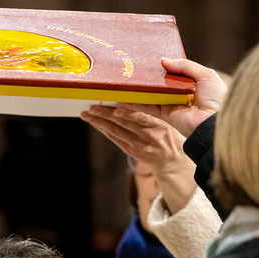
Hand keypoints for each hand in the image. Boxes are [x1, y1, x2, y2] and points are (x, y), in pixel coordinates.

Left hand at [81, 105, 198, 213]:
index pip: (141, 117)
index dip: (127, 111)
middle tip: (91, 108)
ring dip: (99, 123)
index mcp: (159, 125)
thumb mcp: (166, 121)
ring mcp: (139, 146)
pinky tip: (96, 124)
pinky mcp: (133, 152)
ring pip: (116, 132)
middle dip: (105, 115)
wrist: (171, 159)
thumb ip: (150, 112)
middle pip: (123, 124)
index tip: (114, 104)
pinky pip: (115, 140)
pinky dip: (104, 131)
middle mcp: (149, 136)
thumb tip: (127, 98)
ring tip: (87, 115)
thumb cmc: (167, 134)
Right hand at [122, 58, 227, 136]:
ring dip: (138, 90)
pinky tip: (123, 98)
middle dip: (148, 77)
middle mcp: (181, 95)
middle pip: (160, 84)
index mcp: (193, 84)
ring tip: (123, 81)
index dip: (164, 67)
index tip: (150, 59)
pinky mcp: (165, 115)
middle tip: (132, 68)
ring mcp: (172, 105)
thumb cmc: (216, 98)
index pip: (174, 74)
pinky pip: (148, 107)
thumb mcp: (205, 75)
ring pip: (151, 95)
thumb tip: (163, 61)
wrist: (215, 123)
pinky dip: (135, 103)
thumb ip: (185, 66)